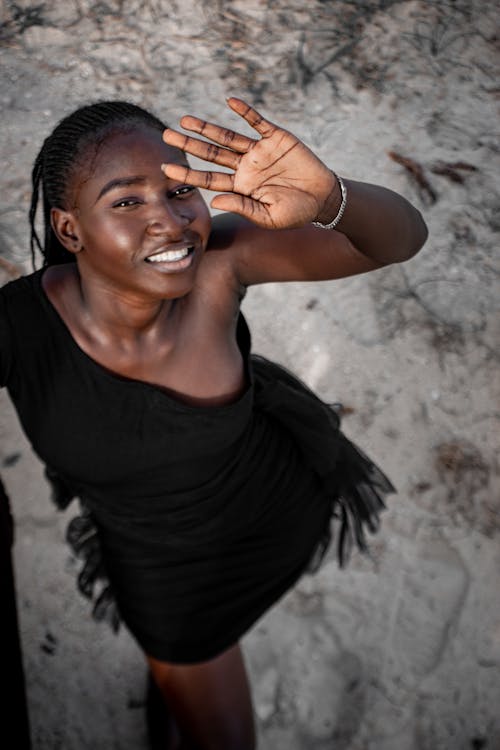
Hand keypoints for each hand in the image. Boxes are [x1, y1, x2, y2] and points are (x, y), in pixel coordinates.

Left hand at [162, 97, 339, 229]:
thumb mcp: (268, 216)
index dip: (187, 173)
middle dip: (188, 145)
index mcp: (240, 187)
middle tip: (165, 135)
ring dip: (206, 128)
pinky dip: (244, 112)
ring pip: (226, 137)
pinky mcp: (276, 138)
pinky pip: (257, 122)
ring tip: (185, 120)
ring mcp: (258, 152)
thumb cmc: (296, 212)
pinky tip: (229, 102)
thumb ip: (242, 207)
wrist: (323, 198)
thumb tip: (215, 199)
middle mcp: (245, 168)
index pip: (207, 178)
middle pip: (210, 154)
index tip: (166, 168)